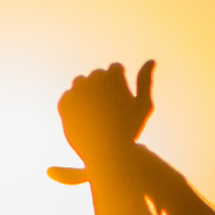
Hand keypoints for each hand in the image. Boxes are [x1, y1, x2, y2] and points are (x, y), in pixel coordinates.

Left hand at [48, 60, 155, 184]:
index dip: (120, 86)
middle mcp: (93, 78)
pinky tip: (86, 119)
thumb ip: (145, 81)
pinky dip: (76, 106)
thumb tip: (151, 60)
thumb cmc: (129, 130)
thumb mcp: (143, 106)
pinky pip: (69, 97)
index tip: (121, 101)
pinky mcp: (64, 101)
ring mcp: (76, 89)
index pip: (115, 69)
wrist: (105, 153)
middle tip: (109, 111)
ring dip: (88, 93)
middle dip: (103, 88)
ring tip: (97, 113)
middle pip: (98, 75)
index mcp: (113, 75)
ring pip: (81, 83)